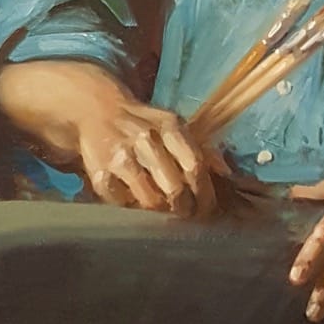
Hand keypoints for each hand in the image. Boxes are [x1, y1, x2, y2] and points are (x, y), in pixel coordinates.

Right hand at [0, 60, 220, 217]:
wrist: (96, 110)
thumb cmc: (143, 124)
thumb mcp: (173, 125)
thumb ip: (201, 147)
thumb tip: (227, 173)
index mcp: (169, 126)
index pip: (195, 165)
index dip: (205, 193)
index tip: (207, 208)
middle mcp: (145, 139)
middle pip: (175, 188)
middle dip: (184, 207)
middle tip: (186, 213)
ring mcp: (121, 156)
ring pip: (150, 200)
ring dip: (160, 210)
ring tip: (162, 208)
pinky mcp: (99, 173)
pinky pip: (123, 203)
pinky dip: (131, 206)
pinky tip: (135, 199)